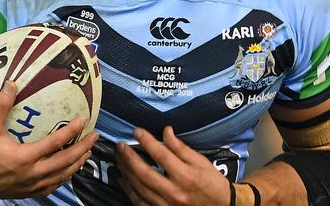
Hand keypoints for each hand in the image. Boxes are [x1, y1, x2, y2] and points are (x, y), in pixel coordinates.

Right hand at [0, 81, 97, 198]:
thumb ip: (1, 104)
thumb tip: (12, 83)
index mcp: (23, 158)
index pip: (55, 143)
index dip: (72, 131)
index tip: (83, 120)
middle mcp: (30, 174)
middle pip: (65, 162)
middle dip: (83, 149)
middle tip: (94, 137)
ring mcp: (28, 186)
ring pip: (60, 177)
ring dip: (76, 164)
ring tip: (87, 153)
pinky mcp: (24, 193)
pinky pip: (50, 187)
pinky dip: (62, 178)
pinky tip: (66, 171)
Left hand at [116, 126, 230, 205]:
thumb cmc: (211, 182)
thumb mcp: (200, 161)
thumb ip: (180, 147)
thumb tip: (166, 131)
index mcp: (186, 176)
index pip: (161, 155)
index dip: (147, 141)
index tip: (136, 131)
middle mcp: (175, 192)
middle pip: (145, 173)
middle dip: (129, 158)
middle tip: (120, 145)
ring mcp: (167, 205)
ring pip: (140, 189)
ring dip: (126, 172)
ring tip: (119, 158)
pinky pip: (140, 203)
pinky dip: (129, 191)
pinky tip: (123, 180)